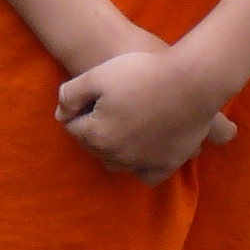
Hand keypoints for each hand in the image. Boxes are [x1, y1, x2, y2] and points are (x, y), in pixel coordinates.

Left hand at [54, 49, 237, 182]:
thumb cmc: (141, 73)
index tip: (91, 94)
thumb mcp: (96, 75)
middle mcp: (118, 156)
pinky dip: (140, 166)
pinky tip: (142, 149)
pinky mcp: (168, 164)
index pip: (73, 126)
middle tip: (106, 106)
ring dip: (113, 147)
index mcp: (97, 135)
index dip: (78, 109)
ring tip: (122, 125)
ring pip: (116, 163)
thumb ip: (70, 95)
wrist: (190, 81)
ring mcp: (144, 163)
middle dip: (93, 128)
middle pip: (93, 145)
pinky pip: (147, 176)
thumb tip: (60, 114)